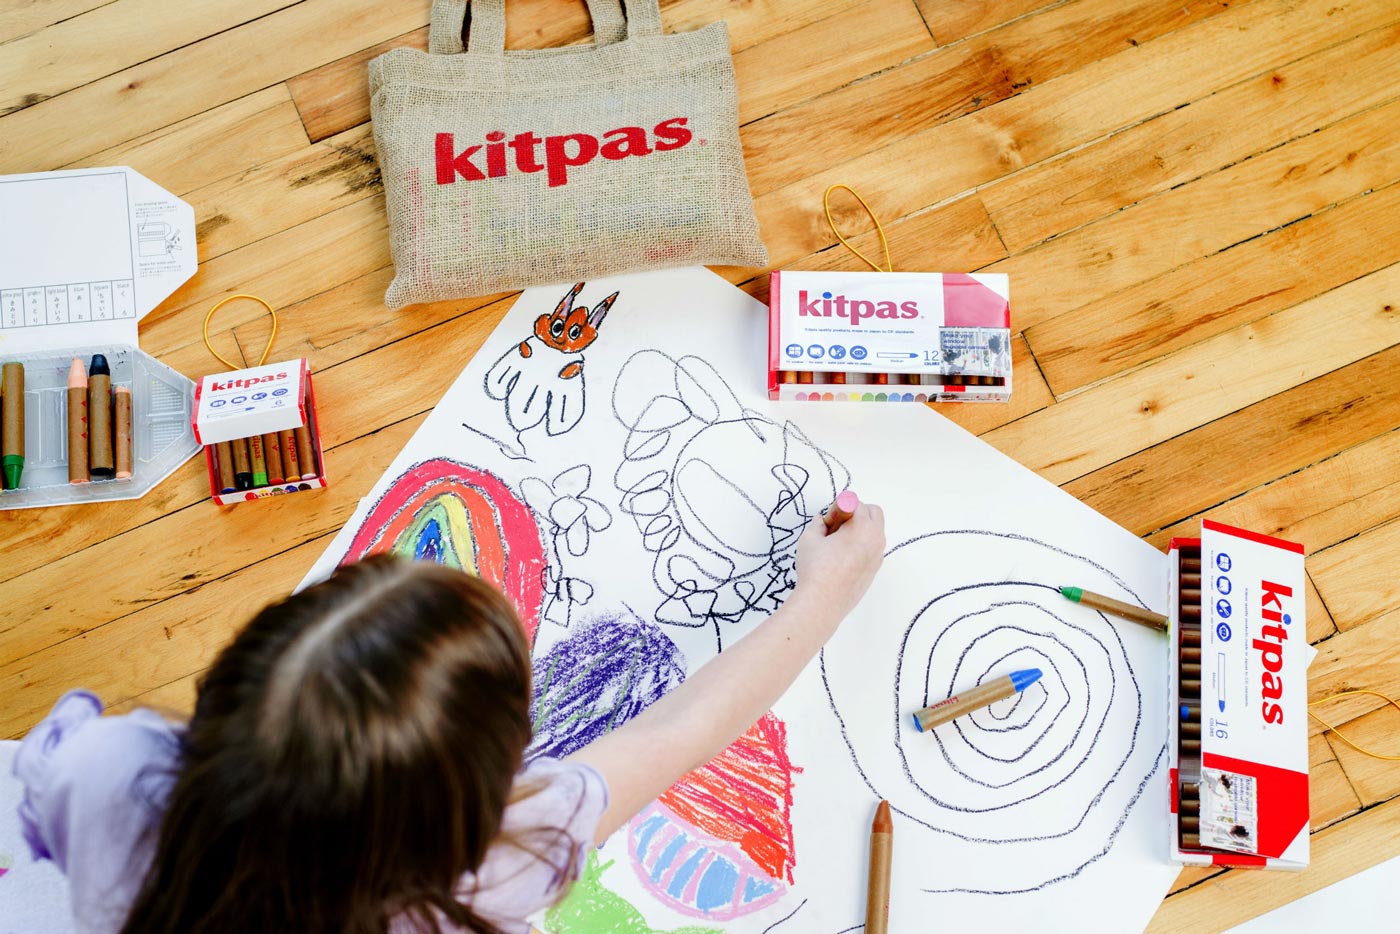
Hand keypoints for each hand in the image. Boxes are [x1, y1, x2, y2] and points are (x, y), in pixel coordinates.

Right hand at [792, 500, 885, 623]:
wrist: (822, 602)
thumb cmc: (815, 569)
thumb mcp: (810, 539)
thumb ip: (818, 524)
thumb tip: (821, 521)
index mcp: (862, 527)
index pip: (855, 503)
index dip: (838, 509)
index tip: (828, 522)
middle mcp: (875, 539)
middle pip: (873, 512)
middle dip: (856, 512)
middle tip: (837, 526)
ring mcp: (877, 555)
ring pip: (875, 531)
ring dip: (860, 529)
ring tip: (838, 542)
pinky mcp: (874, 569)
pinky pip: (873, 548)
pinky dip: (862, 545)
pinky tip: (843, 557)